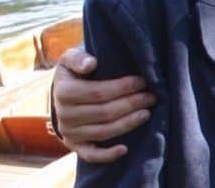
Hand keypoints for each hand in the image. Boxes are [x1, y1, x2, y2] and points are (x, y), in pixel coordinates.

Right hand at [52, 47, 156, 162]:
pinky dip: (107, 155)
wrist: (62, 94)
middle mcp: (65, 116)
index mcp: (64, 92)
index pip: (99, 92)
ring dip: (128, 123)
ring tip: (148, 112)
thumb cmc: (74, 72)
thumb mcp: (71, 59)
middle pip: (105, 112)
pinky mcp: (75, 146)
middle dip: (132, 103)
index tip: (144, 80)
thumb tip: (91, 63)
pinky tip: (125, 148)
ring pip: (104, 131)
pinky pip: (91, 155)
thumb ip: (79, 58)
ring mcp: (70, 133)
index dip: (124, 87)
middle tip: (153, 96)